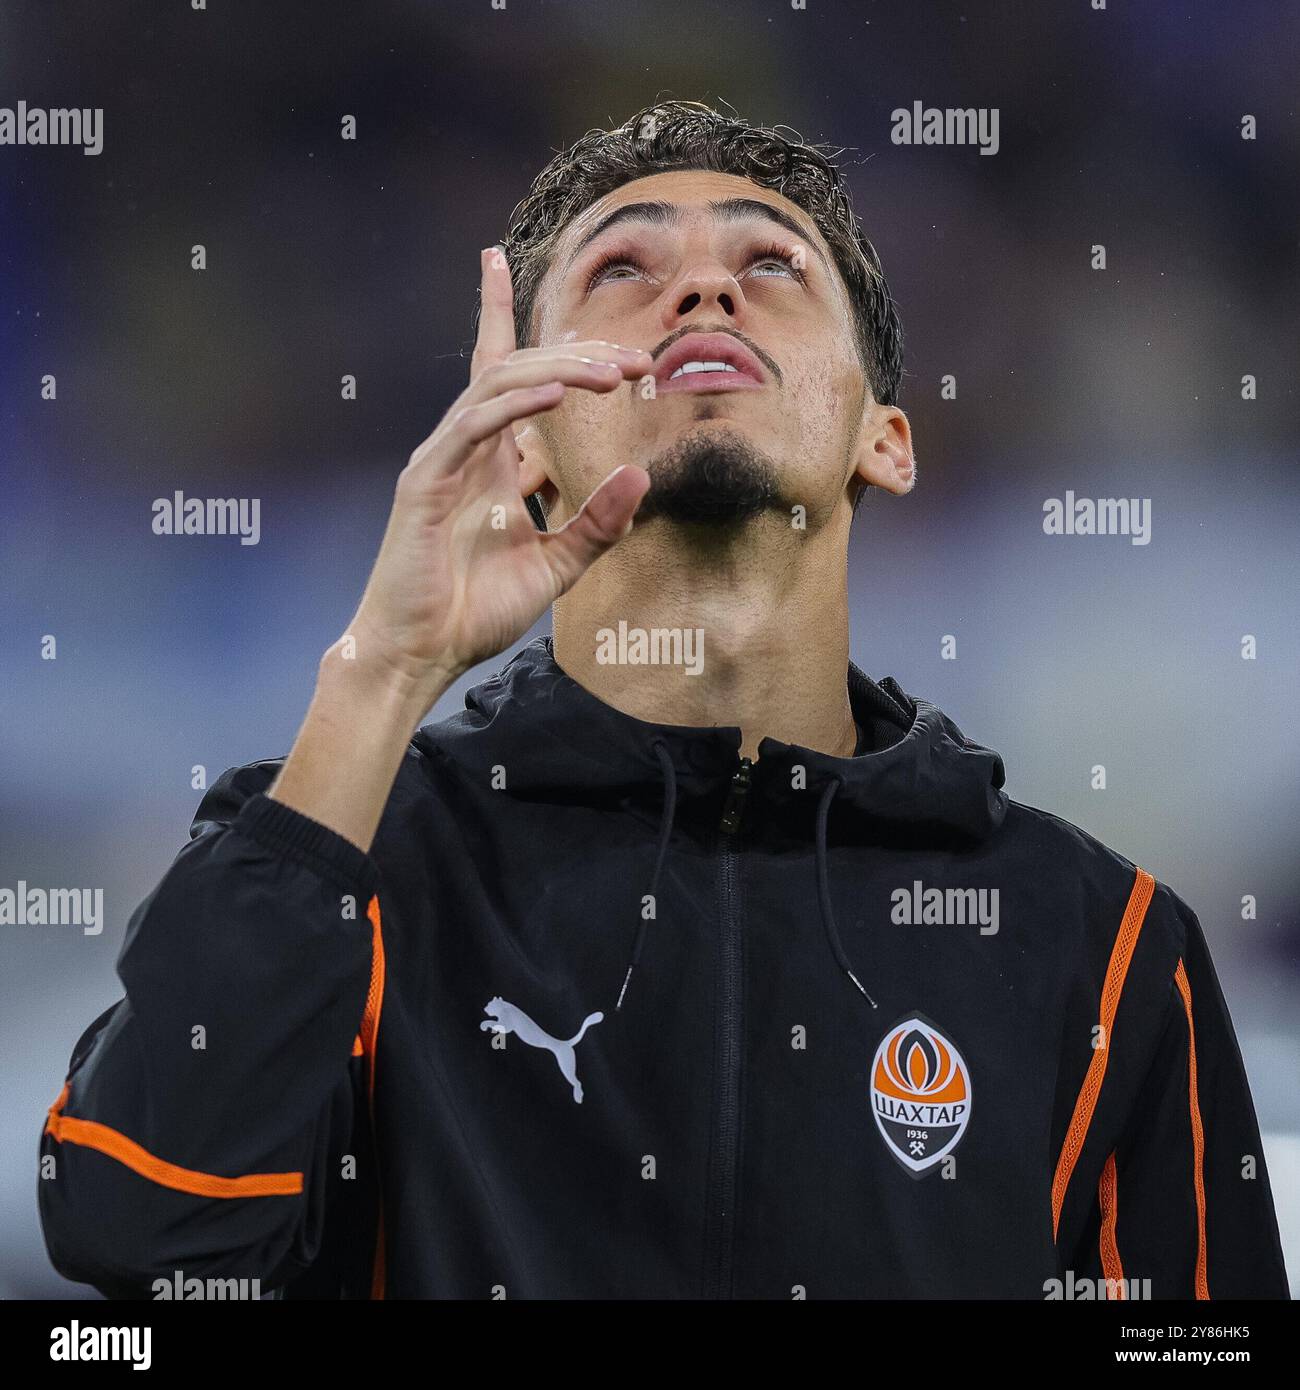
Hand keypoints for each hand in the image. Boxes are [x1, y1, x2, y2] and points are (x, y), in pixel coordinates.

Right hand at [344, 246, 650, 703]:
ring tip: (609, 373)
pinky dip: (514, 406)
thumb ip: (597, 524)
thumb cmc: (474, 612)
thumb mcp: (556, 566)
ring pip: (497, 385)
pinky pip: (473, 426)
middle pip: (515, 370)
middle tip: (631, 359)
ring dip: (557, 371)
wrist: (421, 655)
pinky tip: (557, 396)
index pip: (510, 379)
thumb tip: (640, 476)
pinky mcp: (426, 482)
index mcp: (492, 462)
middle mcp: (466, 450)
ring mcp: (443, 460)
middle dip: (574, 354)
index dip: (537, 336)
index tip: (600, 334)